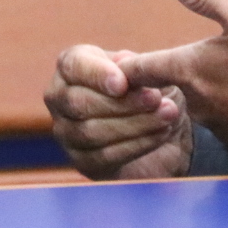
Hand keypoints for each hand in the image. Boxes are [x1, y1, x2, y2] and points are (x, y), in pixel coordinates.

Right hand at [46, 45, 192, 179]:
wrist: (165, 123)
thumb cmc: (149, 86)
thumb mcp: (147, 71)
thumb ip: (135, 66)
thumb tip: (126, 67)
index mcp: (72, 65)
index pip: (74, 66)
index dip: (96, 75)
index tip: (122, 83)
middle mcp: (60, 97)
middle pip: (79, 102)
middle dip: (121, 102)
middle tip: (156, 98)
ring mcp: (66, 132)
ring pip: (91, 132)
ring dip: (134, 124)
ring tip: (167, 115)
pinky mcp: (82, 161)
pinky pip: (104, 156)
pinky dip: (136, 144)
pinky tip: (161, 134)